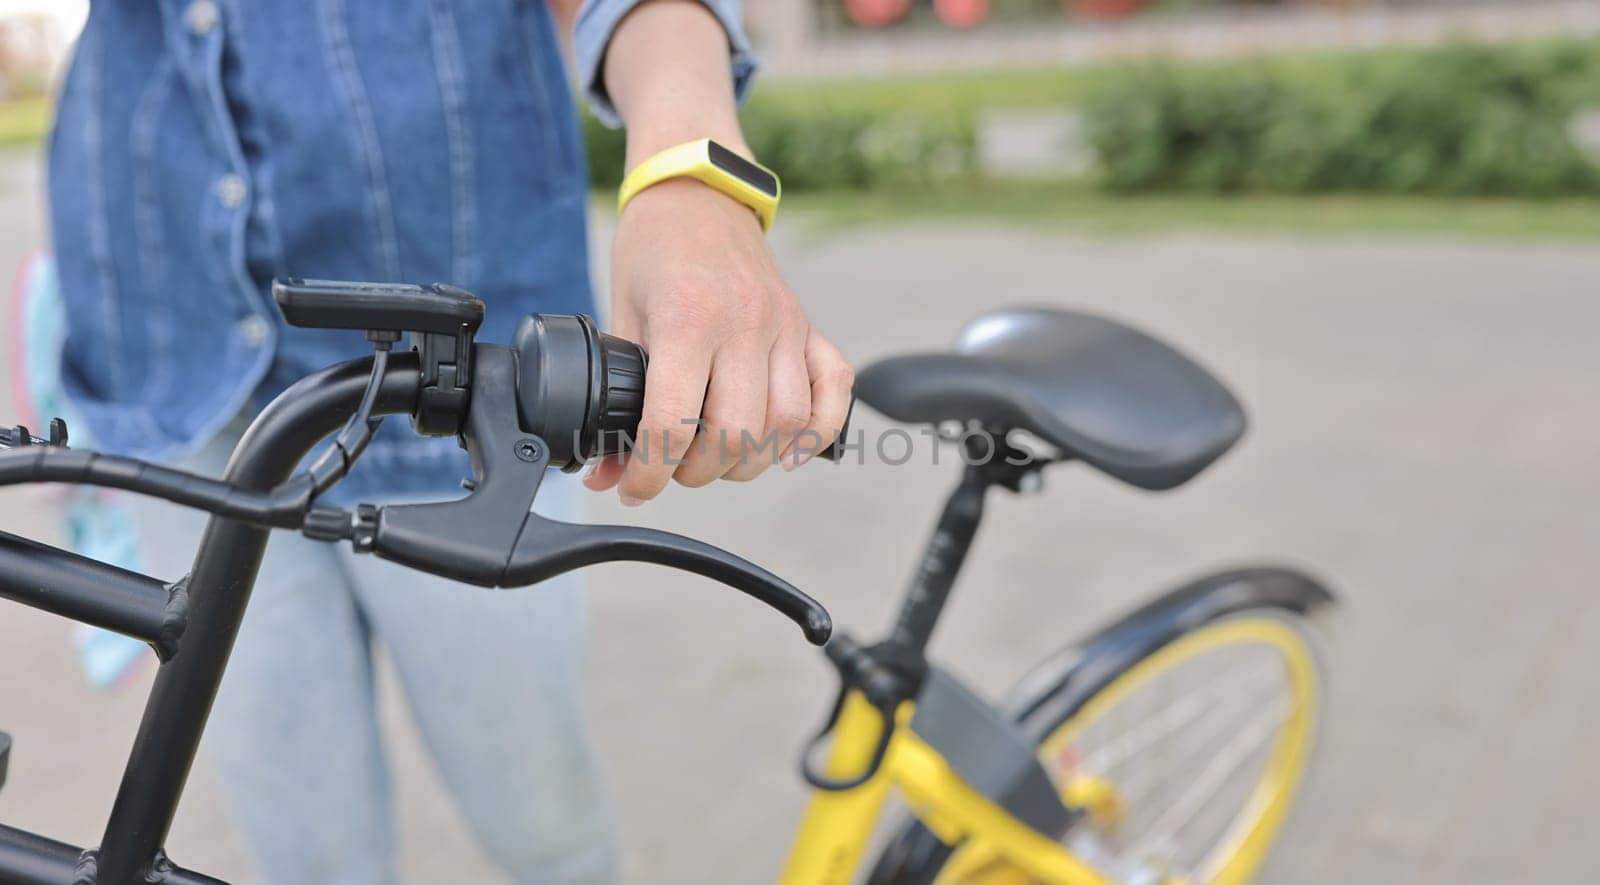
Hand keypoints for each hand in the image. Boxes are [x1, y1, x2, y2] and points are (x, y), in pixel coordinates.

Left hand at [583, 177, 853, 505]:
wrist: (698, 192)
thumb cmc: (653, 250)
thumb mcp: (621, 316)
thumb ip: (615, 393)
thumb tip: (603, 468)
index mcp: (688, 318)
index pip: (673, 423)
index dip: (648, 473)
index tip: (633, 489)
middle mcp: (745, 323)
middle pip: (736, 434)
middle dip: (699, 471)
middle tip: (675, 466)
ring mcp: (785, 324)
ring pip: (786, 423)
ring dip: (751, 459)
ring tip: (719, 456)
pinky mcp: (809, 326)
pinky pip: (835, 390)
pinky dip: (818, 430)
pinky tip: (788, 449)